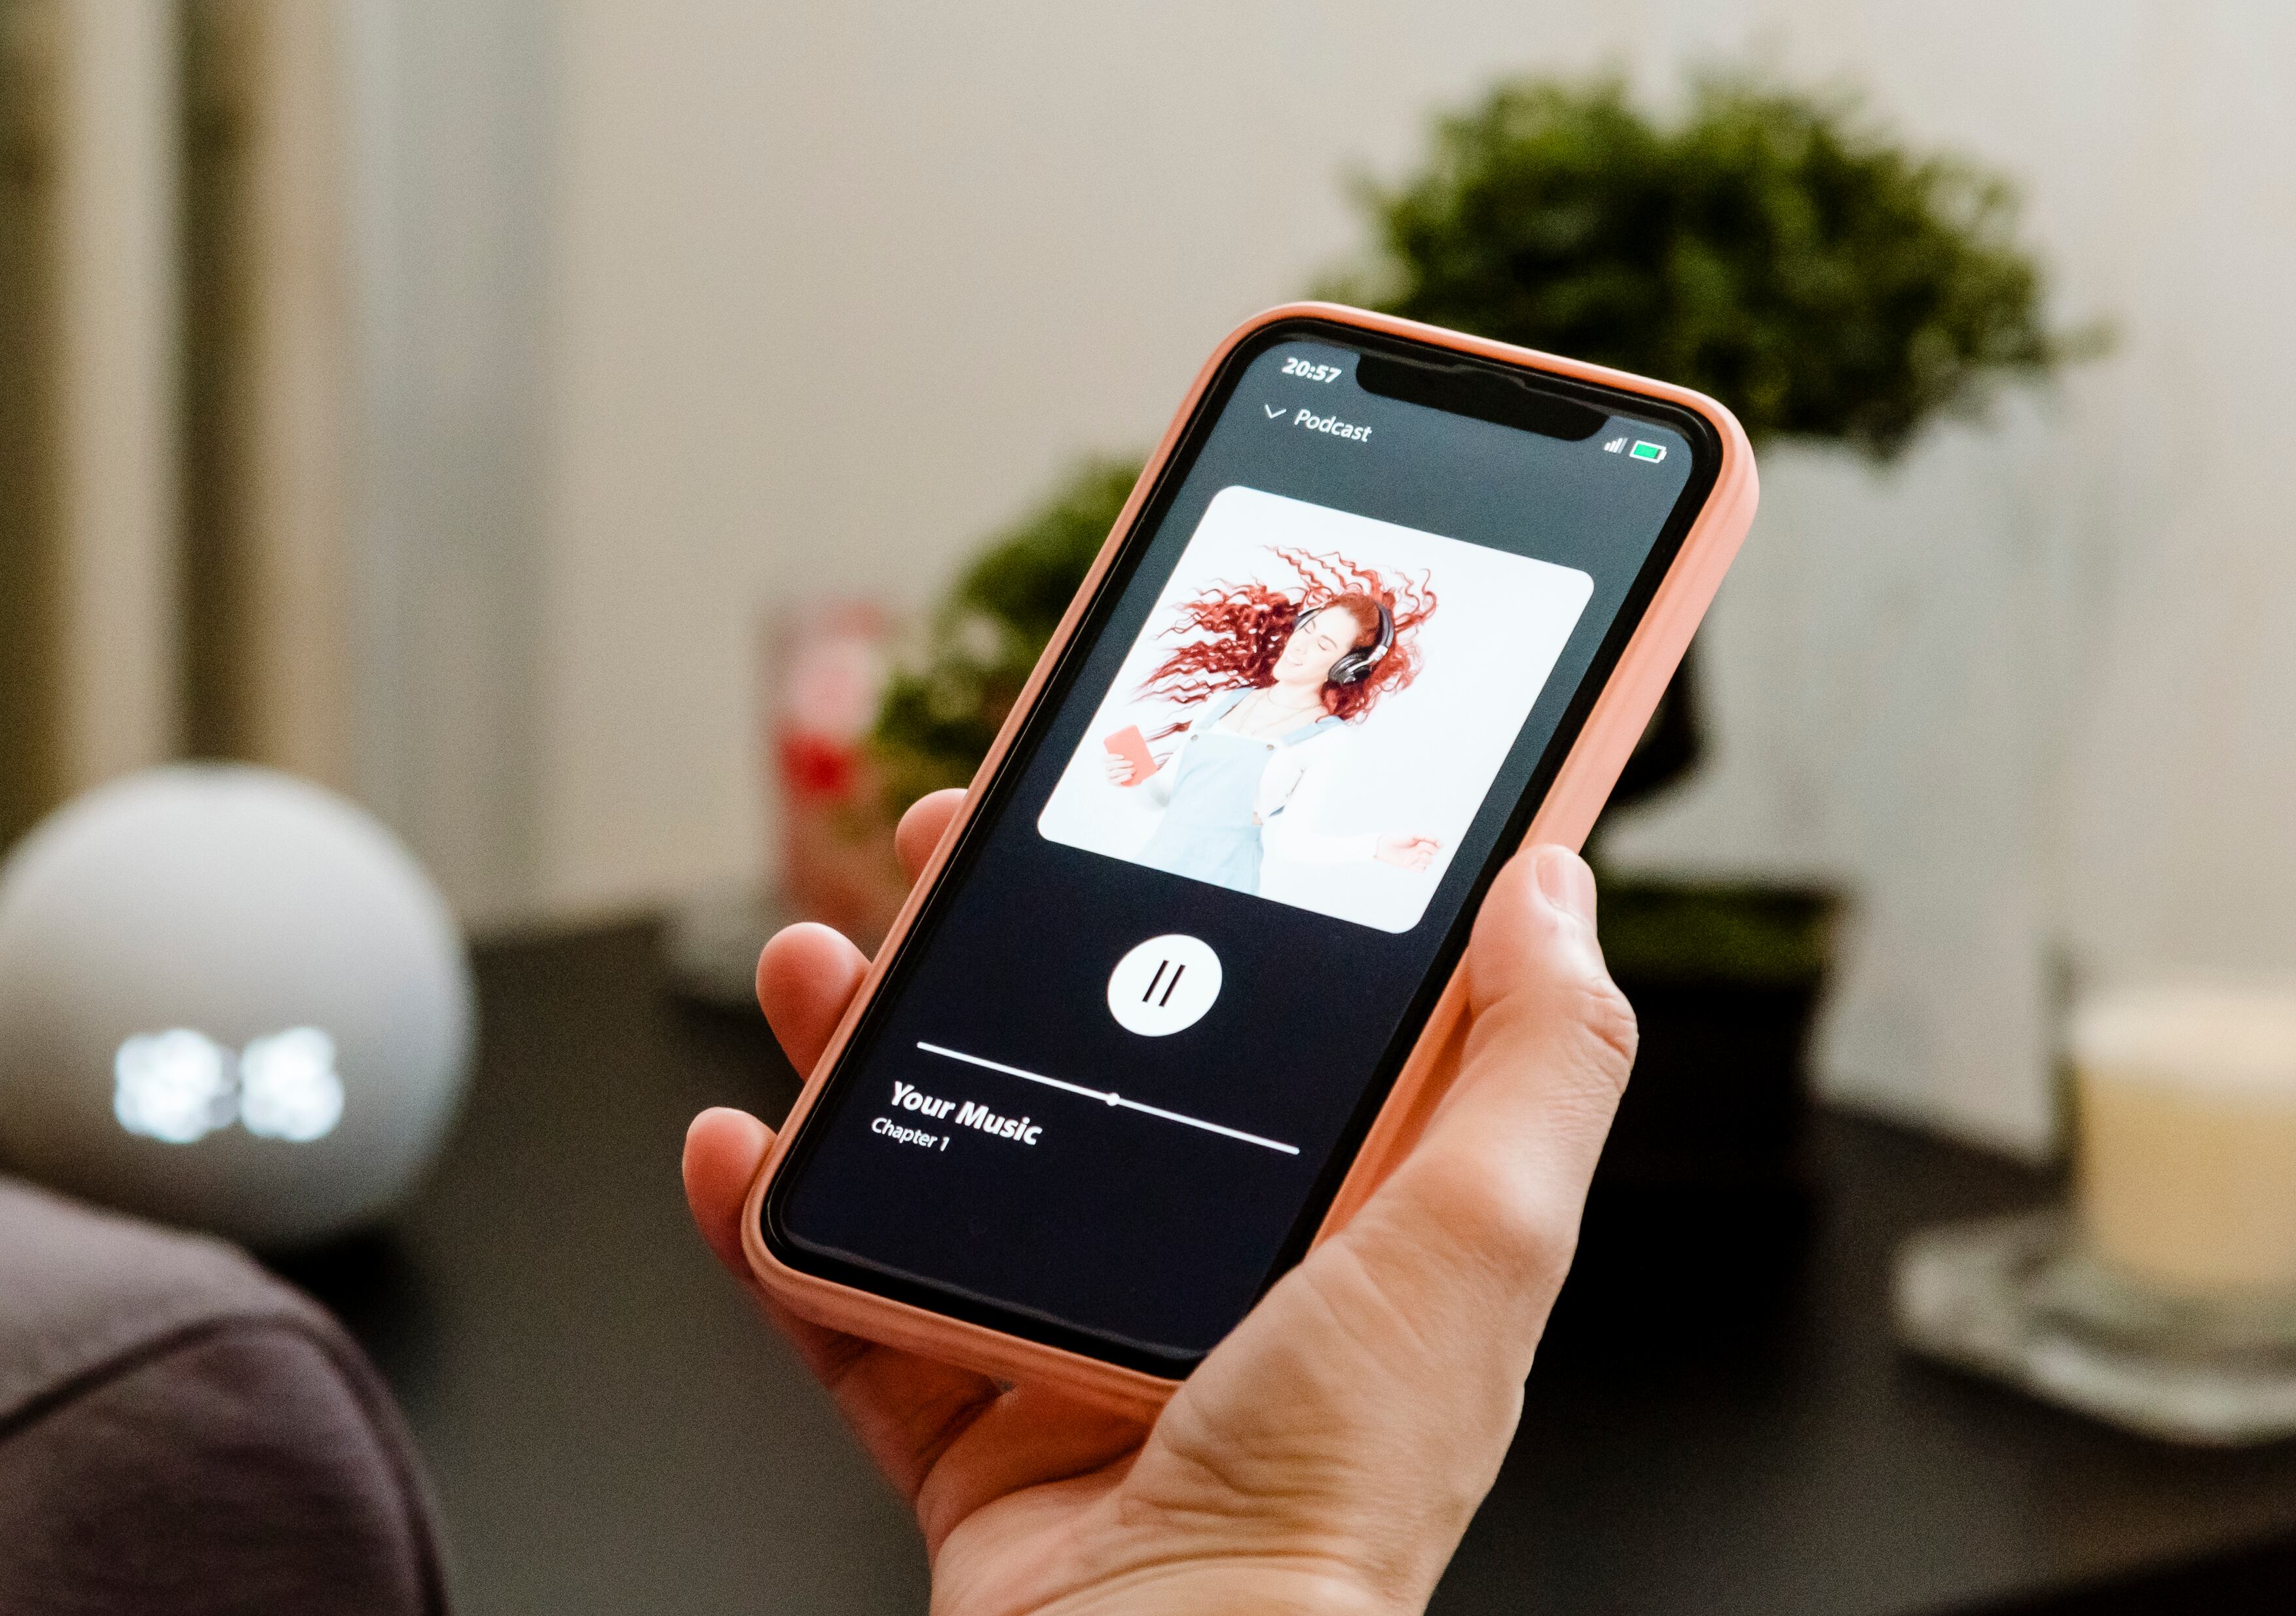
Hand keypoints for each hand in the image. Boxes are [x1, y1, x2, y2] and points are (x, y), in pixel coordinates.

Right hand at [682, 795, 1633, 1615]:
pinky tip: (736, 1148)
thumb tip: (1558, 888)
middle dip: (999, 941)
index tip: (1144, 793)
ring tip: (814, 971)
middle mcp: (1206, 1280)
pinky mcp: (961, 1427)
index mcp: (1338, 1224)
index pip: (1269, 1009)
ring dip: (862, 1047)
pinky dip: (771, 1221)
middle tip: (950, 847)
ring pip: (950, 1153)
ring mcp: (1072, 1350)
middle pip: (1083, 1058)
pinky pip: (844, 1302)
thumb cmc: (1333, 1504)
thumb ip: (1532, 1064)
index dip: (1205, 889)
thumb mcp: (1480, 1244)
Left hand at [1374, 832, 1440, 872]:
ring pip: (1430, 861)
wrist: (1384, 846)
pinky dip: (1420, 866)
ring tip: (1418, 855)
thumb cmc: (1397, 837)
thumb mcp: (1412, 834)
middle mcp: (1421, 850)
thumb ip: (1426, 836)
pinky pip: (1422, 870)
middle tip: (1419, 846)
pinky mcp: (1411, 866)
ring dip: (1427, 858)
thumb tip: (1439, 841)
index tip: (1438, 843)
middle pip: (1434, 852)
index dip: (1439, 844)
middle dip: (1429, 849)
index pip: (1437, 844)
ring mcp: (1416, 858)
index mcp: (1422, 840)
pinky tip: (1413, 862)